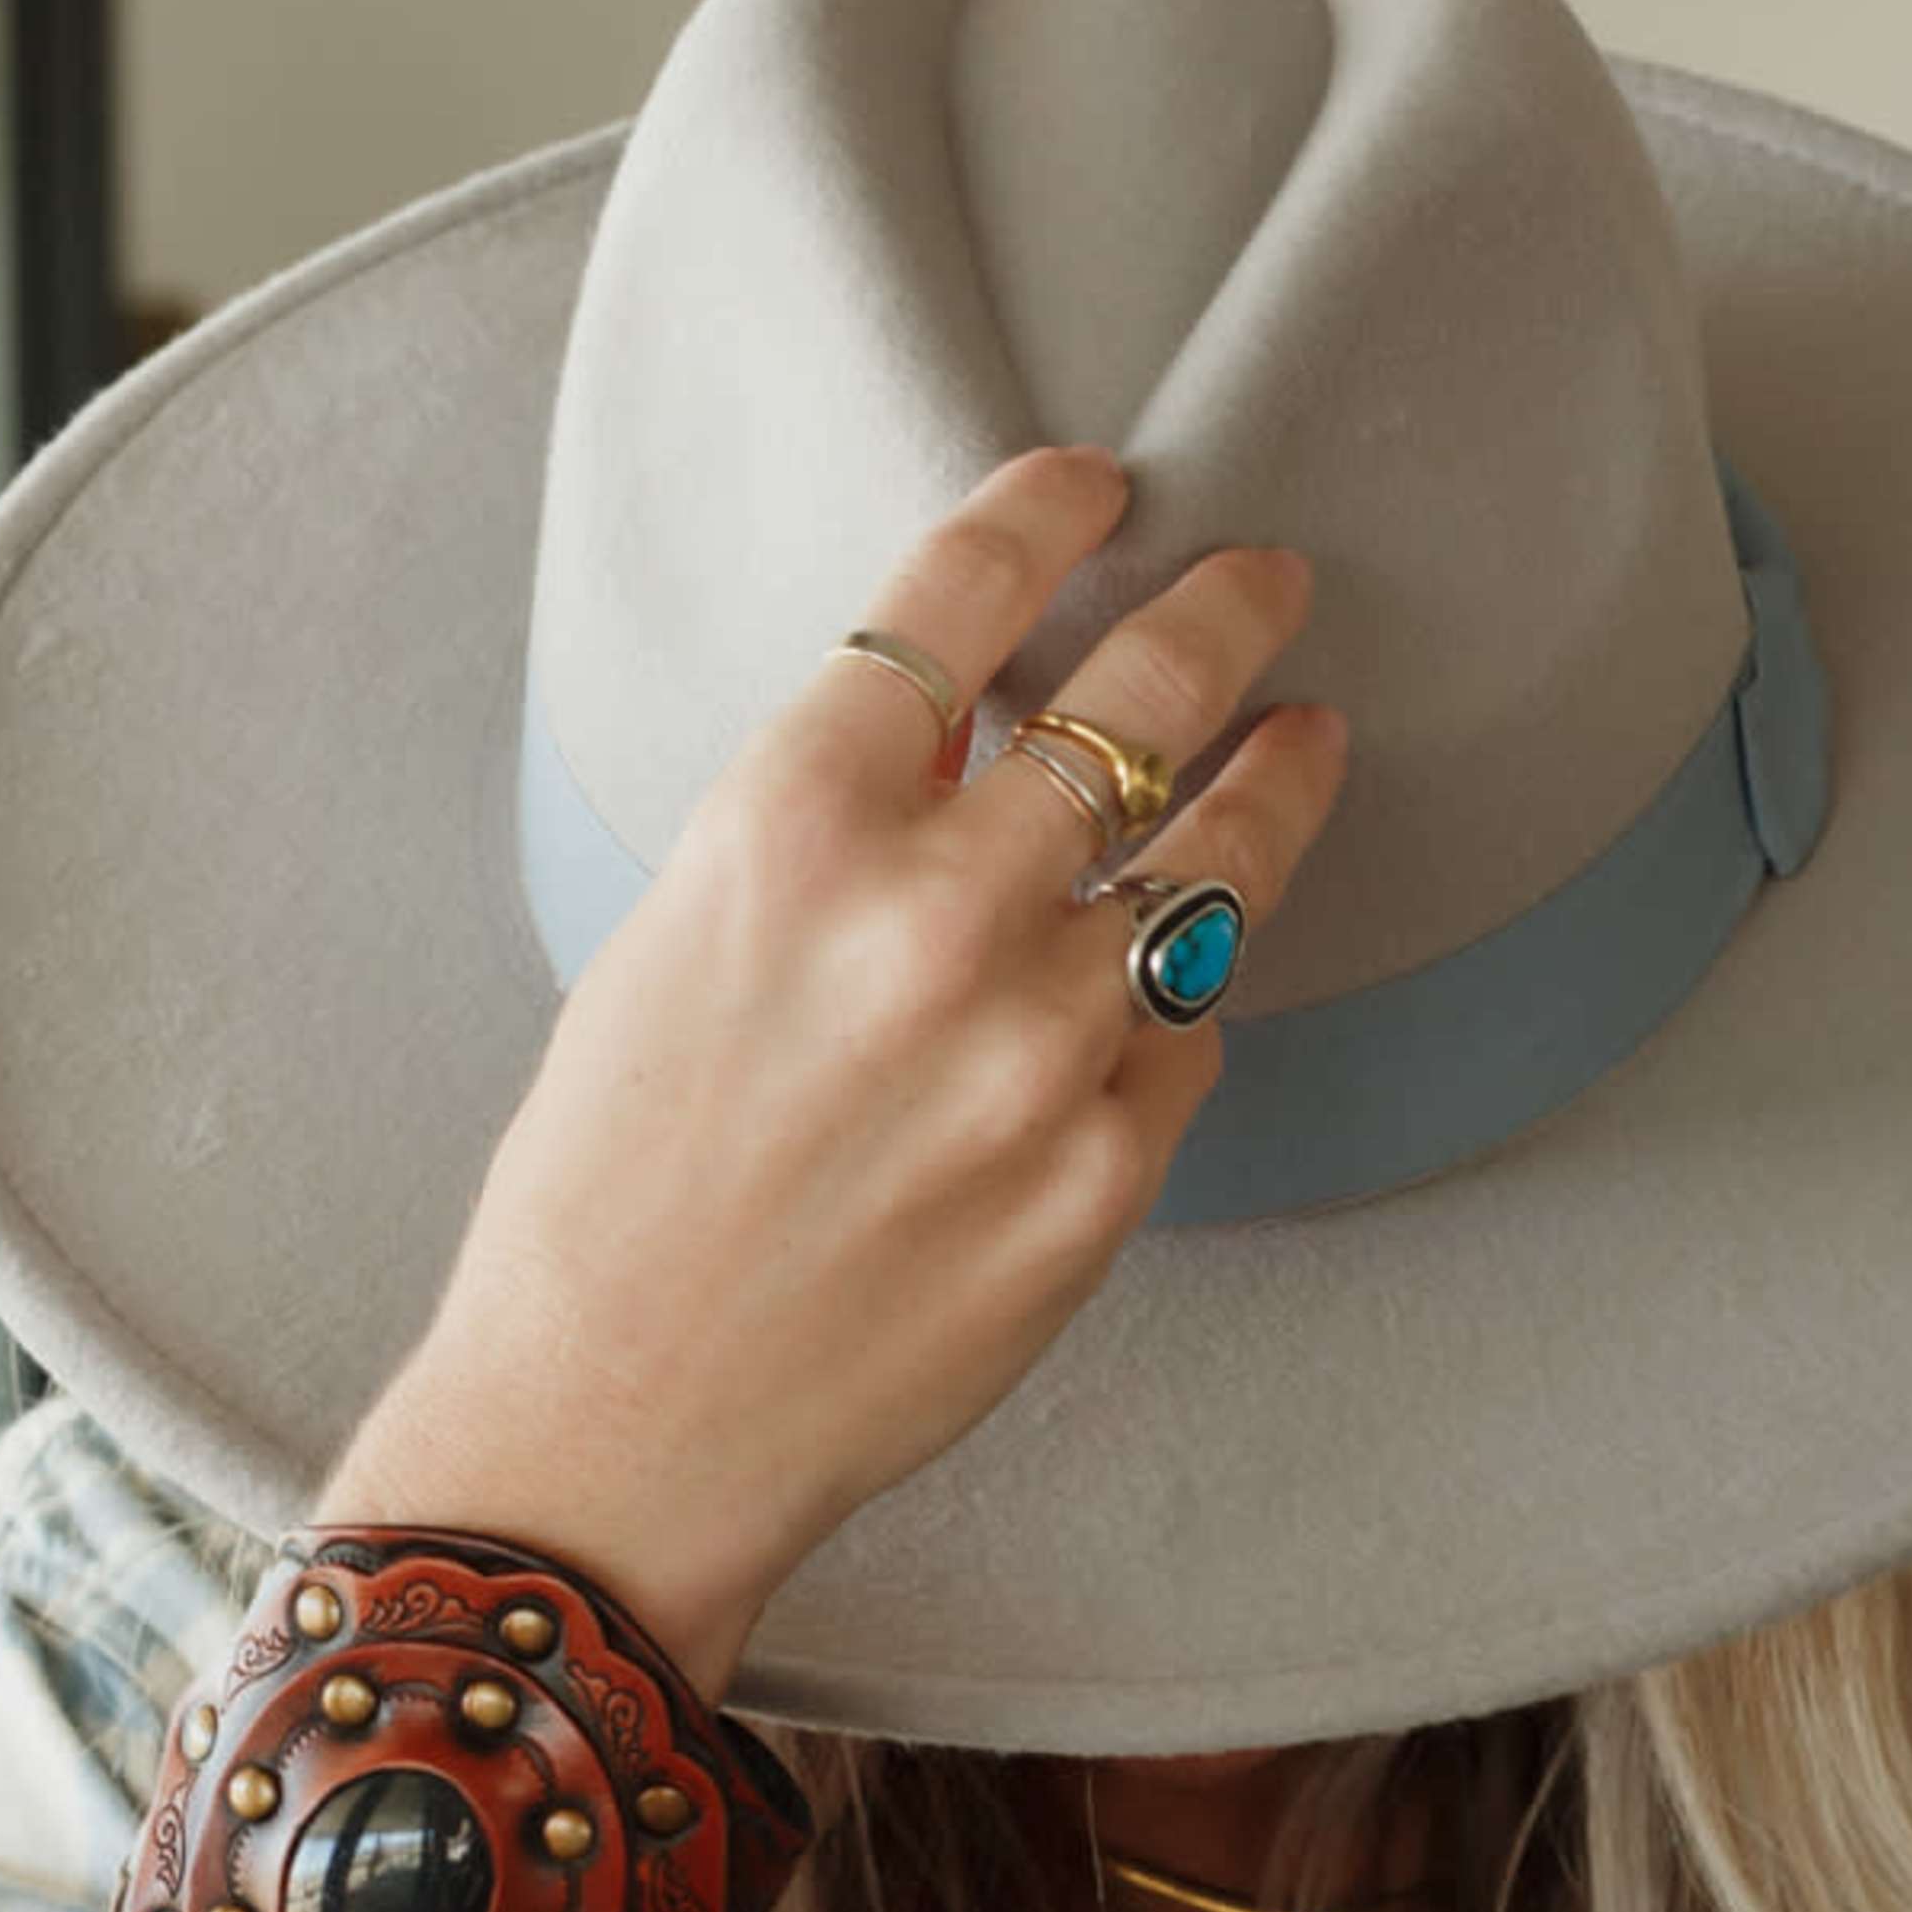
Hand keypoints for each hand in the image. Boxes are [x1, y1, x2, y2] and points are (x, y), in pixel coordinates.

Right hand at [331, 443, 1348, 1657]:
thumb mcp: (673, 941)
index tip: (1102, 485)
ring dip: (1267, 790)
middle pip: (1133, 704)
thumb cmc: (609, 1190)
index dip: (1048, 515)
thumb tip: (973, 732)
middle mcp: (929, 916)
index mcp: (786, 825)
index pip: (958, 596)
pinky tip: (1168, 987)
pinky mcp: (1101, 1178)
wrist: (619, 1426)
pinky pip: (1186, 1043)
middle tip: (1266, 583)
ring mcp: (1036, 1052)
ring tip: (1303, 747)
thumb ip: (827, 826)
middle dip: (1220, 618)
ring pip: (1207, 870)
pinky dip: (1175, 1006)